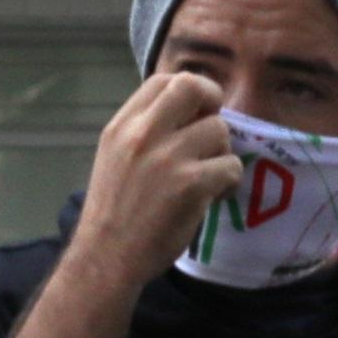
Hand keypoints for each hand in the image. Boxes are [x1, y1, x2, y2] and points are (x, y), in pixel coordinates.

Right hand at [66, 69, 244, 277]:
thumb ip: (143, 132)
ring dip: (221, 153)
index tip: (194, 113)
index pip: (163, 80)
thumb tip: (186, 113)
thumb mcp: (114, 157)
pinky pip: (231, 166)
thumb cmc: (112, 213)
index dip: (189, 90)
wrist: (105, 258)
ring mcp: (168, 158)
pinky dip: (228, 182)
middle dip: (213, 102)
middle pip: (193, 86)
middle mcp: (143, 134)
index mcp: (122, 125)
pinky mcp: (191, 184)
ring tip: (209, 175)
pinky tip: (212, 196)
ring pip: (219, 130)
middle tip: (211, 130)